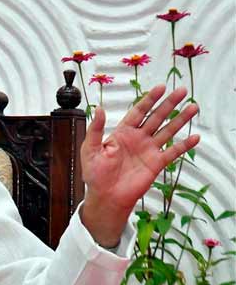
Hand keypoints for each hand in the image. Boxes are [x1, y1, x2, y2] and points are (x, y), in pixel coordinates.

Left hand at [79, 85, 199, 247]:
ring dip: (180, 119)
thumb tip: (98, 109)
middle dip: (169, 104)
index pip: (138, 112)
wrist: (106, 196)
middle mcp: (138, 138)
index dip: (149, 100)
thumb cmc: (95, 174)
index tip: (160, 87)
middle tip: (182, 91)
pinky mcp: (156, 164)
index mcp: (122, 133)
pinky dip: (184, 145)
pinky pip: (172, 152)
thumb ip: (95, 129)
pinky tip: (195, 137)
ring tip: (193, 107)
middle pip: (156, 117)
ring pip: (167, 131)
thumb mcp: (90, 149)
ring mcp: (148, 150)